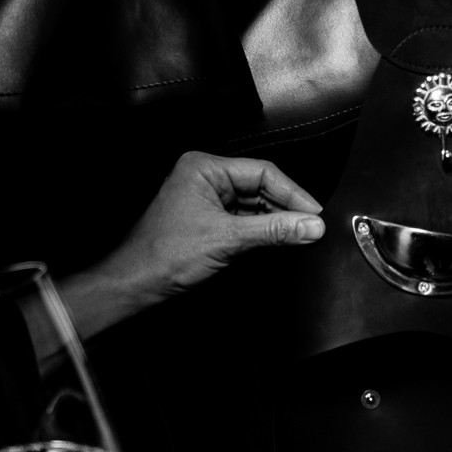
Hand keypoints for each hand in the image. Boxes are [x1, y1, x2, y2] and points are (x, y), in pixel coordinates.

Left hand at [58, 152, 322, 336]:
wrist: (136, 283)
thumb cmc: (165, 255)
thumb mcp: (228, 239)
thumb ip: (274, 230)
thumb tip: (311, 225)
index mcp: (204, 168)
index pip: (262, 172)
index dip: (293, 193)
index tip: (315, 213)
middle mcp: (206, 178)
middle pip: (260, 187)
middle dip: (286, 208)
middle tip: (313, 226)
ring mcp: (208, 200)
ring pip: (254, 205)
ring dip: (276, 221)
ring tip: (302, 235)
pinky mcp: (210, 221)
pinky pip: (244, 220)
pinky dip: (263, 230)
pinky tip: (281, 240)